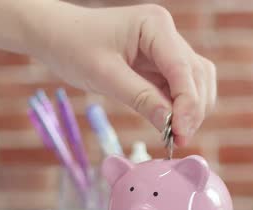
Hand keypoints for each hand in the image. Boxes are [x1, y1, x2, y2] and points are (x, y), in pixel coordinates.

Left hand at [32, 4, 215, 146]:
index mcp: (154, 25)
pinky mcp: (158, 64)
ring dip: (189, 109)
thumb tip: (169, 125)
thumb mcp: (104, 75)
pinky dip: (177, 107)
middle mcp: (166, 33)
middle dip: (192, 109)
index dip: (187, 103)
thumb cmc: (73, 47)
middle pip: (196, 75)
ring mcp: (164, 48)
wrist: (56, 36)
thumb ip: (139, 98)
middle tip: (179, 141)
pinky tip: (169, 127)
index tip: (181, 132)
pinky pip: (177, 87)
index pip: (182, 68)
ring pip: (193, 82)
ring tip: (175, 137)